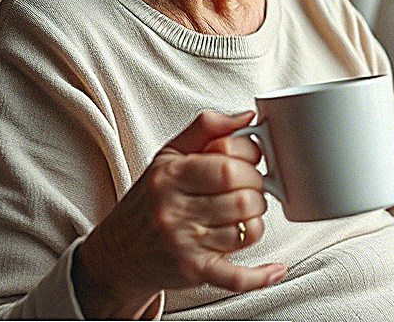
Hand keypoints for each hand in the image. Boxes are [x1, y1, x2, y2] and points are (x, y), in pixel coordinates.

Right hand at [73, 110, 285, 316]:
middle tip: (249, 189)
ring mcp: (184, 243)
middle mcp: (174, 210)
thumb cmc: (150, 200)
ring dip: (255, 221)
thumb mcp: (169, 155)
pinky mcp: (193, 271)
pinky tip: (275, 269)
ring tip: (243, 215)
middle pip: (243, 197)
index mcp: (171, 176)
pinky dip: (260, 275)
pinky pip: (235, 276)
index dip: (252, 160)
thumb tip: (248, 117)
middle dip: (257, 190)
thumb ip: (206, 128)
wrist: (118, 252)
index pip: (229, 164)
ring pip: (247, 229)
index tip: (252, 161)